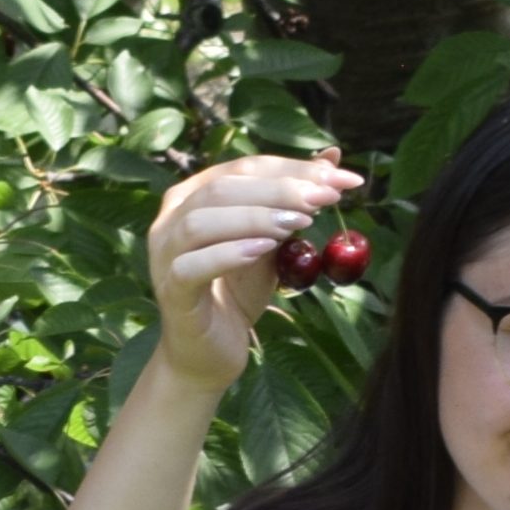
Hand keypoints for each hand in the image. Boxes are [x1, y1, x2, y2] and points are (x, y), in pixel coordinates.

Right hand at [141, 153, 362, 391]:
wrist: (210, 352)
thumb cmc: (238, 291)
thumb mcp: (273, 242)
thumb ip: (293, 201)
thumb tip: (332, 157)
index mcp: (194, 195)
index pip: (245, 168)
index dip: (295, 168)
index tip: (344, 179)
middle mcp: (172, 217)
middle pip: (224, 187)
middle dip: (280, 189)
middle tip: (325, 198)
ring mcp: (165, 253)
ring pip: (202, 221)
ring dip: (255, 217)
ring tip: (298, 224)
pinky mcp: (171, 290)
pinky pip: (192, 266)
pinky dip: (228, 253)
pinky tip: (263, 250)